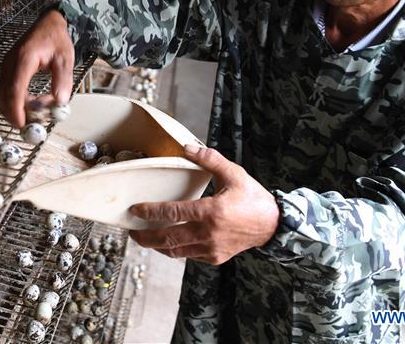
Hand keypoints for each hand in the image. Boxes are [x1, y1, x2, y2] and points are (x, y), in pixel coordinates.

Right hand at [0, 10, 74, 127]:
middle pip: (3, 94)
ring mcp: (6, 66)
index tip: (21, 123)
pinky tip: (30, 102)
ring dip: (12, 108)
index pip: (15, 88)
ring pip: (0, 94)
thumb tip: (60, 101)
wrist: (48, 24)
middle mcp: (10, 63)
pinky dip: (13, 100)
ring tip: (33, 113)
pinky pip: (4, 90)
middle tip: (29, 125)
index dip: (16, 108)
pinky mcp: (7, 70)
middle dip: (13, 113)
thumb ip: (63, 79)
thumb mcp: (66, 58)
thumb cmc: (56, 40)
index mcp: (24, 58)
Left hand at [129, 144, 278, 264]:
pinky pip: (189, 255)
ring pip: (176, 251)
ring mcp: (211, 248)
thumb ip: (210, 160)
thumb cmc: (252, 198)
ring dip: (158, 246)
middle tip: (132, 231)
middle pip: (167, 239)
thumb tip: (187, 147)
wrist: (272, 225)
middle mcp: (208, 233)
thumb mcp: (234, 174)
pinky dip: (176, 249)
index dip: (150, 212)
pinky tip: (169, 242)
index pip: (172, 212)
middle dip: (145, 237)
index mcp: (211, 212)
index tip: (135, 210)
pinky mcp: (215, 257)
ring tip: (144, 238)